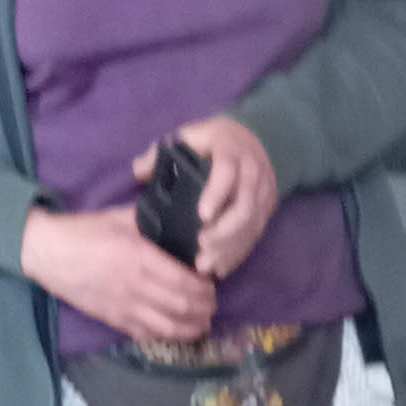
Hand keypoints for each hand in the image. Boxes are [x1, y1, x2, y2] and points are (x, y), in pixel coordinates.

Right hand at [20, 205, 215, 343]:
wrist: (47, 252)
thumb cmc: (83, 232)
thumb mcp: (120, 219)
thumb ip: (150, 222)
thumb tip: (179, 223)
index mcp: (139, 257)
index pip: (184, 281)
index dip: (204, 287)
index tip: (211, 282)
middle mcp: (135, 286)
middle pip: (183, 307)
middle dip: (204, 308)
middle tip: (211, 303)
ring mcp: (125, 307)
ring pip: (169, 328)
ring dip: (192, 328)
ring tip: (202, 321)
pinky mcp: (114, 321)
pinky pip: (148, 335)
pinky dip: (168, 335)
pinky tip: (178, 330)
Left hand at [135, 115, 277, 279]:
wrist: (260, 140)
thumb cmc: (216, 140)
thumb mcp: (190, 136)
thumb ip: (163, 152)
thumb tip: (139, 171)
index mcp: (231, 150)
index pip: (226, 173)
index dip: (216, 195)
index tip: (201, 217)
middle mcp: (251, 173)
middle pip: (243, 207)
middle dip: (223, 232)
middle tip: (201, 248)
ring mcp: (262, 194)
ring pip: (250, 226)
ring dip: (228, 248)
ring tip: (205, 266)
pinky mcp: (266, 211)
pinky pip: (254, 236)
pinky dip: (237, 254)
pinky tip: (220, 268)